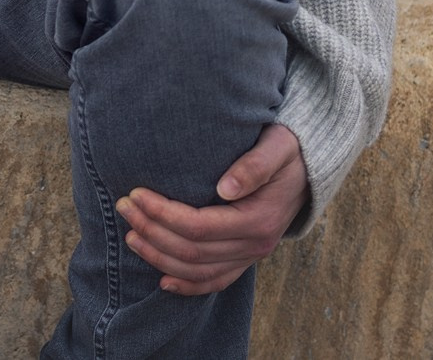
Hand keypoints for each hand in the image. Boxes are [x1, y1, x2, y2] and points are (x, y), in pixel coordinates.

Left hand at [117, 122, 308, 294]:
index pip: (199, 226)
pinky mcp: (245, 259)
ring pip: (198, 272)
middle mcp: (255, 246)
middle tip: (123, 207)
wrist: (309, 170)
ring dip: (160, 257)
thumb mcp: (277, 146)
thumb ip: (254, 165)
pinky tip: (162, 280)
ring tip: (130, 234)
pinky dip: (187, 285)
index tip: (135, 194)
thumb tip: (225, 187)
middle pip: (192, 251)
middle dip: (152, 231)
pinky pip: (215, 282)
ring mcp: (250, 256)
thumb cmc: (288, 152)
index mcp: (258, 220)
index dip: (162, 214)